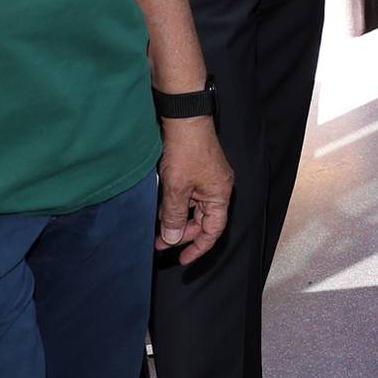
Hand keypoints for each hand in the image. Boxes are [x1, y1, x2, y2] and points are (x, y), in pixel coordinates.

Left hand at [156, 117, 232, 264]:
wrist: (184, 117)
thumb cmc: (187, 149)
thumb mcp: (177, 188)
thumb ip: (174, 216)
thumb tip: (172, 238)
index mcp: (220, 194)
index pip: (213, 230)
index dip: (198, 247)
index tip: (182, 259)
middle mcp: (217, 187)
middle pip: (203, 221)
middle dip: (182, 234)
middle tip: (160, 243)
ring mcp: (208, 178)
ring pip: (194, 208)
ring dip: (176, 219)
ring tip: (157, 229)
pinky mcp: (198, 170)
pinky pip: (189, 195)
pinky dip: (176, 204)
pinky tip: (161, 208)